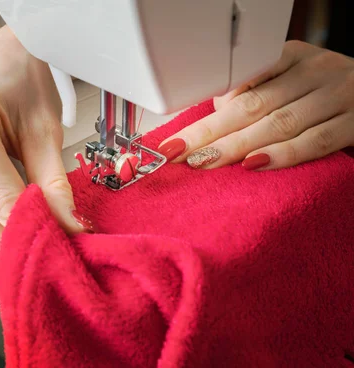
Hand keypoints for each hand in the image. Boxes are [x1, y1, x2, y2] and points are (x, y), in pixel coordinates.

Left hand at [157, 41, 353, 169]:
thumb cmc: (325, 94)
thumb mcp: (292, 82)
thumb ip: (257, 94)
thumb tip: (214, 116)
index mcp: (292, 57)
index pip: (242, 82)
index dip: (206, 113)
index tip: (177, 139)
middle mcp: (314, 71)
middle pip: (252, 106)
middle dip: (210, 133)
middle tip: (179, 154)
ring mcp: (337, 95)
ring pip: (278, 123)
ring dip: (236, 146)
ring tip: (204, 163)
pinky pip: (315, 141)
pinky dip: (283, 154)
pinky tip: (254, 164)